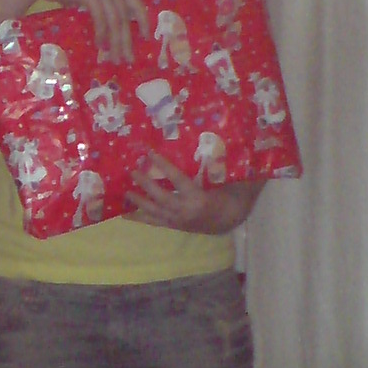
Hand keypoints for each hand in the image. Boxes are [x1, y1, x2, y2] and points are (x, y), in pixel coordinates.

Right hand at [24, 0, 146, 64]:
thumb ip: (106, 7)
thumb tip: (116, 29)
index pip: (137, 4)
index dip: (144, 22)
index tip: (147, 39)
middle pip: (125, 17)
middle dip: (127, 41)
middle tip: (128, 59)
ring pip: (115, 20)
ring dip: (115, 42)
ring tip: (114, 58)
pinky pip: (100, 17)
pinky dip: (101, 32)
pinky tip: (100, 45)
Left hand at [127, 156, 262, 233]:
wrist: (231, 221)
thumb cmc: (233, 197)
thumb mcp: (236, 182)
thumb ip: (235, 167)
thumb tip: (243, 142)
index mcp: (199, 198)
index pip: (177, 179)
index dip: (163, 165)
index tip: (149, 152)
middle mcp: (185, 211)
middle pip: (160, 196)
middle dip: (145, 184)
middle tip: (131, 171)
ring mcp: (177, 220)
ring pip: (153, 211)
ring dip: (137, 201)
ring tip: (123, 191)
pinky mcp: (173, 225)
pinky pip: (153, 221)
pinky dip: (138, 217)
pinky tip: (124, 213)